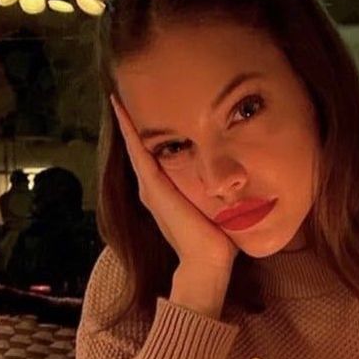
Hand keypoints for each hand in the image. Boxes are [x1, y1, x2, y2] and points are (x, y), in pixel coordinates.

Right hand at [111, 95, 237, 315]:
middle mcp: (154, 189)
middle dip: (133, 125)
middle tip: (123, 96)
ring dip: (126, 122)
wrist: (208, 262)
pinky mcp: (154, 187)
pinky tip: (120, 108)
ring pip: (136, 147)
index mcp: (167, 193)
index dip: (150, 135)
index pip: (156, 157)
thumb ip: (219, 192)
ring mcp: (151, 187)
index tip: (146, 111)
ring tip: (117, 96)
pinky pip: (138, 151)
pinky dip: (129, 129)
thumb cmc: (217, 240)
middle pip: (141, 149)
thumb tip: (240, 177)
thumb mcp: (218, 206)